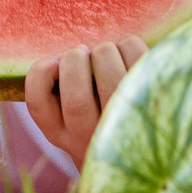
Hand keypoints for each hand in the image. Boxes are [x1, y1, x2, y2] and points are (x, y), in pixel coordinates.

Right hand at [26, 35, 146, 165]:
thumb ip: (58, 91)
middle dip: (75, 58)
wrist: (143, 147)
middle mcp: (91, 137)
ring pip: (109, 76)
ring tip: (108, 55)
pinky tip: (127, 55)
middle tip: (83, 54)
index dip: (42, 72)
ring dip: (104, 51)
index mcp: (60, 133)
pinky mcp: (153, 103)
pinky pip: (135, 59)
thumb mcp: (68, 117)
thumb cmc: (98, 118)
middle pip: (76, 97)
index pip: (38, 103)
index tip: (56, 62)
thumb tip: (73, 52)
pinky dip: (127, 45)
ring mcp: (125, 122)